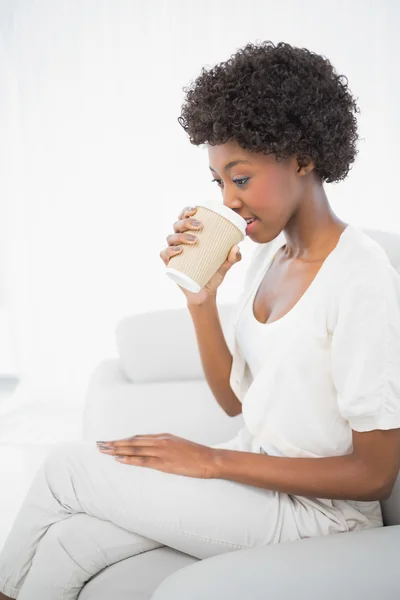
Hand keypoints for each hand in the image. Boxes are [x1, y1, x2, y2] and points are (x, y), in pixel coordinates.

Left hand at [96, 433, 218, 478]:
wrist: (209, 460)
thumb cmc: (195, 454)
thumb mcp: (178, 444)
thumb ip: (164, 445)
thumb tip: (151, 448)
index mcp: (163, 437)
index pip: (137, 438)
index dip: (122, 440)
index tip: (110, 441)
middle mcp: (160, 441)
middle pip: (132, 441)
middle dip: (114, 443)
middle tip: (99, 444)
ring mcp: (161, 451)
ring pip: (134, 449)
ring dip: (117, 449)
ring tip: (103, 450)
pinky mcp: (164, 463)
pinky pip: (143, 460)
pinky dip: (129, 458)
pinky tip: (119, 458)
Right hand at [160, 205, 241, 305]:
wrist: (206, 293)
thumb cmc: (214, 273)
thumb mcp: (225, 264)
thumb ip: (233, 257)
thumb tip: (237, 247)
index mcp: (191, 235)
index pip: (185, 218)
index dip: (187, 211)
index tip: (196, 209)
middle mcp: (180, 241)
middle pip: (178, 225)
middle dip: (187, 221)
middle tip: (200, 226)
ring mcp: (174, 253)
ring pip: (171, 237)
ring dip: (181, 235)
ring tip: (194, 240)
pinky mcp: (170, 265)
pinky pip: (164, 254)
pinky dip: (169, 251)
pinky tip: (179, 251)